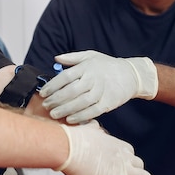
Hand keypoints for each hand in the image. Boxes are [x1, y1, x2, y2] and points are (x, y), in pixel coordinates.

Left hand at [39, 50, 157, 123]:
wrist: (131, 75)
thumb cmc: (107, 65)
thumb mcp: (90, 56)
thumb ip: (72, 57)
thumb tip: (56, 58)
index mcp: (87, 67)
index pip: (66, 77)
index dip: (52, 86)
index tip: (43, 93)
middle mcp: (93, 78)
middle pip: (71, 91)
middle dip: (56, 100)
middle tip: (46, 105)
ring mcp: (102, 91)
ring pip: (80, 103)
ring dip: (65, 109)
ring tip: (54, 114)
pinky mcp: (108, 103)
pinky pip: (92, 111)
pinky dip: (80, 116)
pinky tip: (70, 119)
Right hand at [56, 121, 163, 174]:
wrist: (66, 146)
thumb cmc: (71, 137)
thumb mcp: (86, 129)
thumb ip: (93, 129)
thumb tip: (92, 125)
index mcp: (115, 144)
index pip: (129, 152)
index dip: (129, 159)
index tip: (124, 164)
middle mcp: (122, 155)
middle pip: (138, 164)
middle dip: (138, 171)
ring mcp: (121, 169)